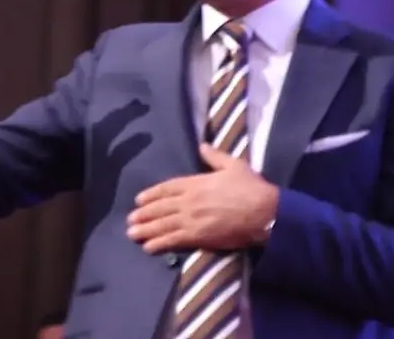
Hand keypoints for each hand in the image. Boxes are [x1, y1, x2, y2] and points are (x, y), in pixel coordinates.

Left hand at [126, 144, 278, 253]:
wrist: (263, 211)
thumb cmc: (251, 187)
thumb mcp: (233, 164)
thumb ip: (214, 156)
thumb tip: (202, 145)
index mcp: (196, 182)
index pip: (167, 188)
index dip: (152, 194)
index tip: (139, 199)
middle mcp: (189, 200)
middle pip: (161, 207)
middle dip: (144, 214)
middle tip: (130, 219)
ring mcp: (192, 218)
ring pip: (163, 224)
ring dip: (146, 229)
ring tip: (132, 234)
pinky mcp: (198, 236)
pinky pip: (174, 240)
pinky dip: (159, 243)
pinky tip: (148, 247)